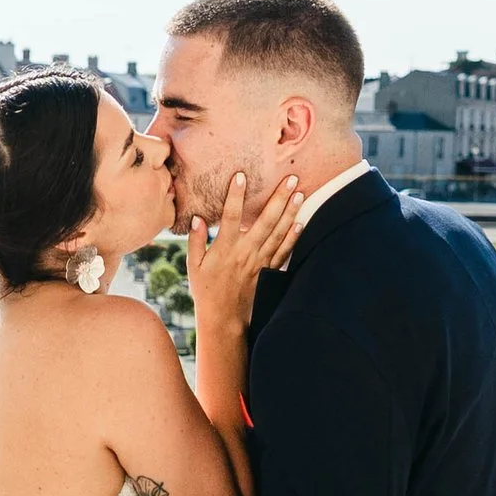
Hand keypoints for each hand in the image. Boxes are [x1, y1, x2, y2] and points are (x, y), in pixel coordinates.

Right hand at [186, 168, 303, 354]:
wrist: (225, 319)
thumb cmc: (207, 290)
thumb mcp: (194, 266)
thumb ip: (195, 241)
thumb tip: (197, 218)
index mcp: (225, 248)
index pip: (230, 216)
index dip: (235, 196)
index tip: (241, 175)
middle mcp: (245, 252)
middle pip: (265, 220)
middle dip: (279, 197)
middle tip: (291, 177)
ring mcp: (260, 262)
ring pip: (279, 233)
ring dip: (290, 212)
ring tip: (300, 193)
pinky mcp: (269, 271)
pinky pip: (284, 252)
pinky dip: (293, 237)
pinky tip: (301, 223)